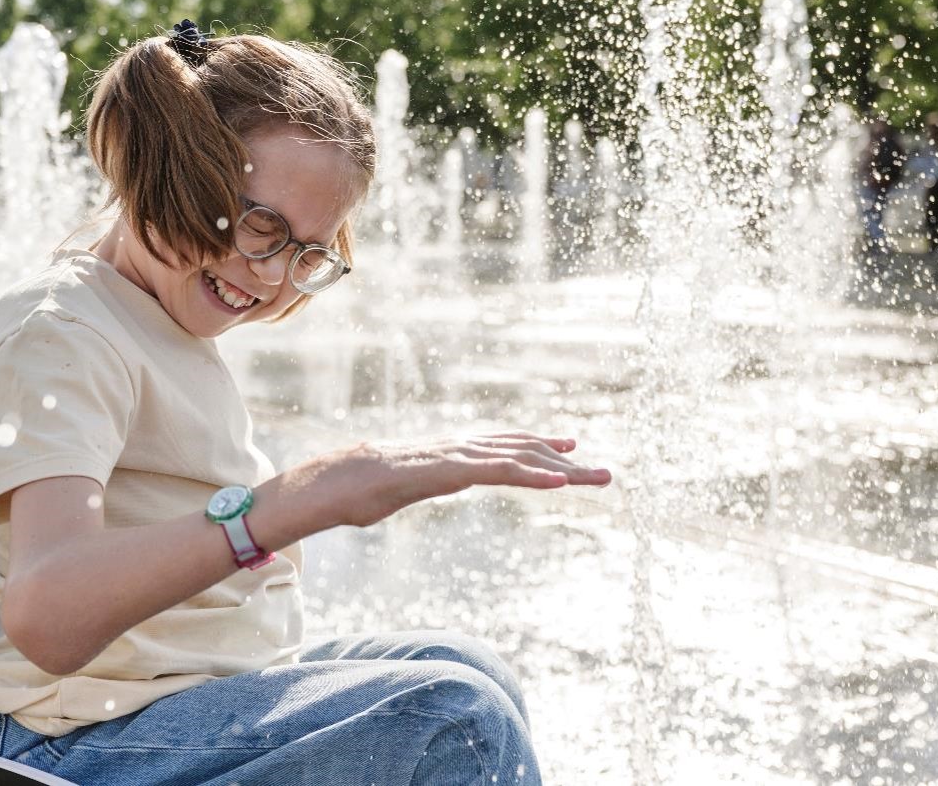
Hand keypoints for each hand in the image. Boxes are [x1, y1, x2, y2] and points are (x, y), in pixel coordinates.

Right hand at [309, 432, 612, 528]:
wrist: (333, 480)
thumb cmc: (358, 489)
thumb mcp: (399, 491)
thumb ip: (416, 486)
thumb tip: (409, 490)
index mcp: (450, 453)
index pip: (504, 446)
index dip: (540, 447)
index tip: (570, 449)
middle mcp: (460, 448)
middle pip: (523, 451)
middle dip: (565, 462)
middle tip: (605, 473)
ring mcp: (456, 458)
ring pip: (520, 460)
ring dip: (563, 470)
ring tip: (597, 477)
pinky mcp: (451, 473)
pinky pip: (499, 473)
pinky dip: (533, 477)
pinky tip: (559, 484)